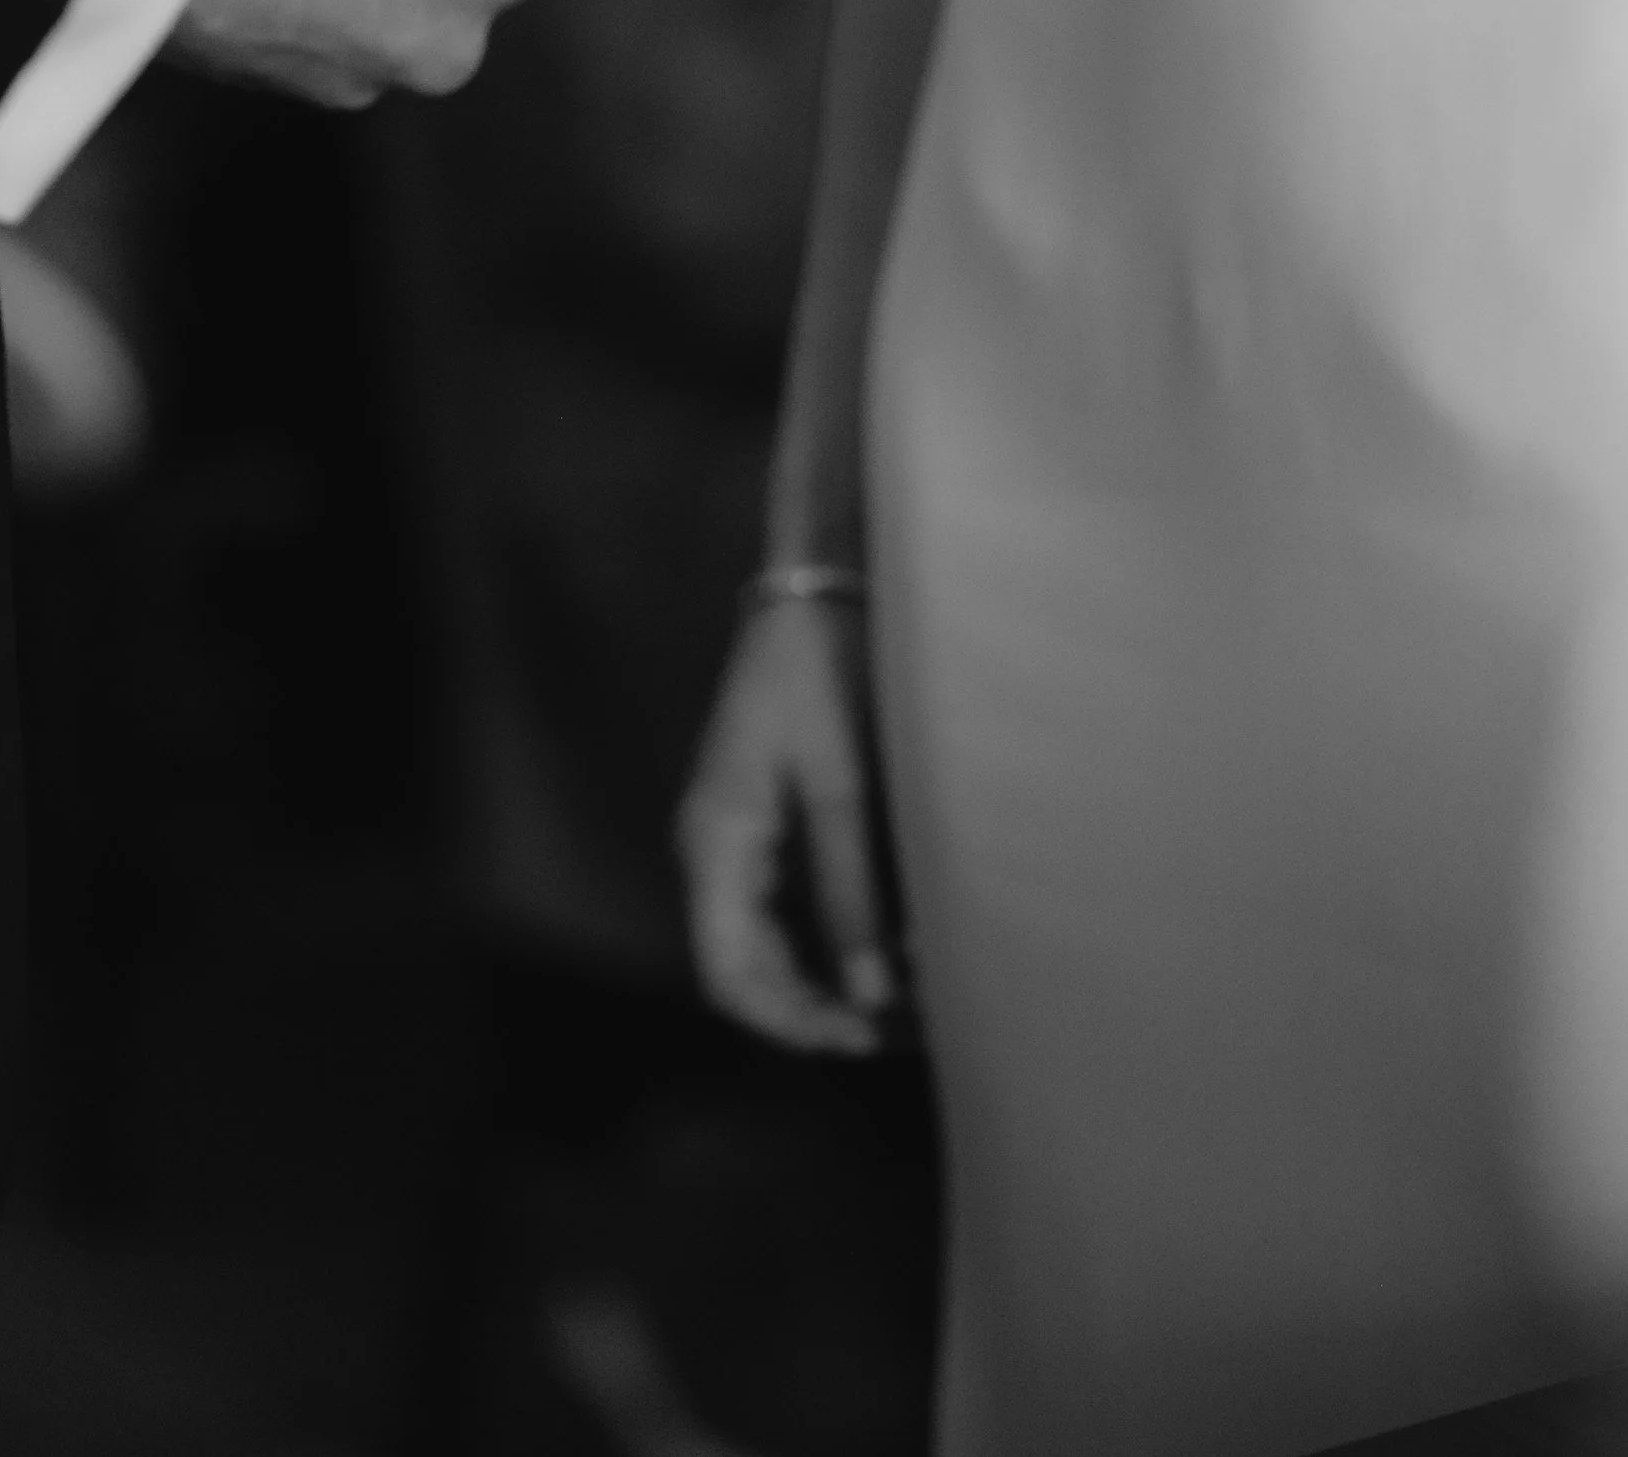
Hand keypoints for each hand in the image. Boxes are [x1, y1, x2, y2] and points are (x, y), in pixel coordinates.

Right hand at [679, 596, 907, 1054]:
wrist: (818, 587)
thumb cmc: (822, 671)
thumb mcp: (842, 782)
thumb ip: (852, 889)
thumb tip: (871, 992)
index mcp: (715, 842)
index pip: (729, 975)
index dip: (789, 1023)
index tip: (860, 1041)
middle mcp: (717, 850)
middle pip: (752, 968)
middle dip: (822, 1009)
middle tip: (907, 1031)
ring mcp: (742, 837)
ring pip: (776, 943)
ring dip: (834, 978)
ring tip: (912, 1000)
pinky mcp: (772, 820)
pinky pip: (794, 905)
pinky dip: (839, 936)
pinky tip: (896, 947)